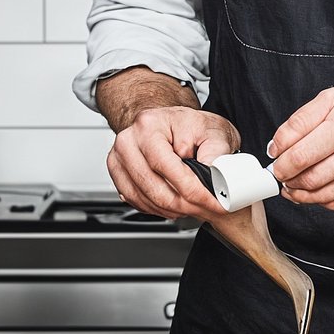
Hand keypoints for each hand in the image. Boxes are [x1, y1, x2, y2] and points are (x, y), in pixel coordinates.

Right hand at [106, 107, 240, 221]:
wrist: (170, 122)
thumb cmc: (189, 124)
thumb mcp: (212, 130)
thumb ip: (216, 152)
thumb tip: (214, 177)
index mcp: (149, 125)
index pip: (168, 167)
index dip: (193, 190)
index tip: (212, 202)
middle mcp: (129, 141)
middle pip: (155, 188)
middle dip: (185, 205)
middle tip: (207, 210)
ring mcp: (118, 157)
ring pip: (145, 198)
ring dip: (172, 210)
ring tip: (194, 208)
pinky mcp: (117, 172)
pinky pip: (136, 201)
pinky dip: (157, 209)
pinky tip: (174, 206)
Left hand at [269, 85, 333, 209]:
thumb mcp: (333, 97)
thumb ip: (300, 121)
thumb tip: (276, 147)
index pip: (301, 155)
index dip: (280, 163)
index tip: (275, 160)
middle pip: (310, 179)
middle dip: (287, 179)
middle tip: (281, 173)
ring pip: (321, 196)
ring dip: (299, 193)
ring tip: (292, 183)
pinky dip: (317, 199)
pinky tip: (311, 189)